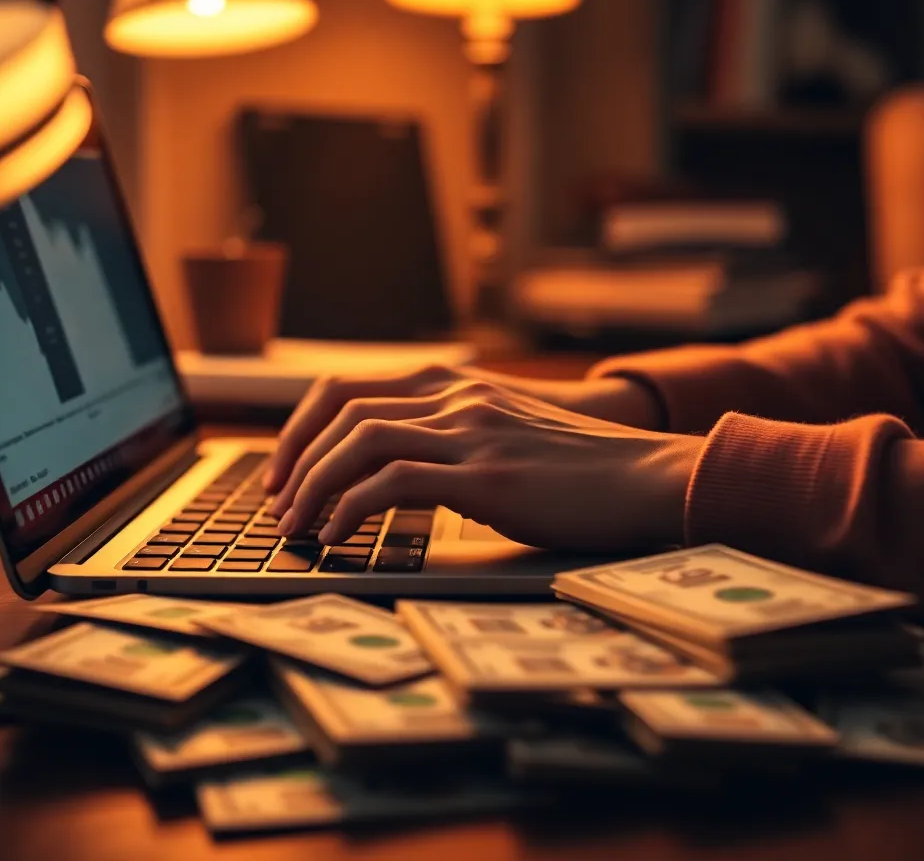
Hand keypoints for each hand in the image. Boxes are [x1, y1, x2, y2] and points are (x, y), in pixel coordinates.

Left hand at [263, 363, 662, 493]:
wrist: (645, 475)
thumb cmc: (578, 468)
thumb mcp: (507, 434)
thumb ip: (455, 437)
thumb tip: (398, 474)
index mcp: (457, 385)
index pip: (349, 387)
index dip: (303, 427)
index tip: (285, 469)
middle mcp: (457, 399)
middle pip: (344, 412)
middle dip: (297, 461)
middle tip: (278, 507)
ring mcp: (472, 433)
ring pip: (360, 443)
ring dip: (314, 487)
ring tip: (297, 528)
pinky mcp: (487, 477)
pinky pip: (393, 484)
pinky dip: (351, 509)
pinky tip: (339, 538)